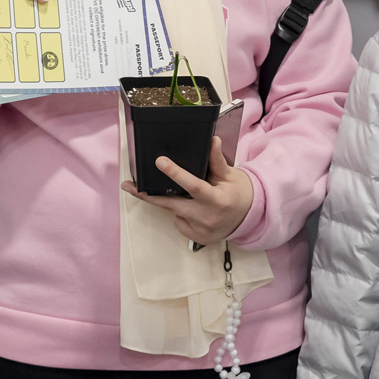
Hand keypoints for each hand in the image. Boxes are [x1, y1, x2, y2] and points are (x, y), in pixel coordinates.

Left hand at [122, 136, 252, 246]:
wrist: (249, 217)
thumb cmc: (239, 193)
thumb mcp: (229, 175)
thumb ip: (216, 160)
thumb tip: (211, 140)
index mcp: (217, 199)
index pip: (194, 185)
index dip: (176, 174)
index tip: (160, 162)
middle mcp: (208, 217)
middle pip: (172, 204)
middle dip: (149, 195)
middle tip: (129, 186)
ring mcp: (202, 231)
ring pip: (174, 212)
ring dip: (173, 202)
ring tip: (184, 194)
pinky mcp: (197, 238)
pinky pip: (179, 222)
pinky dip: (180, 214)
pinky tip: (192, 208)